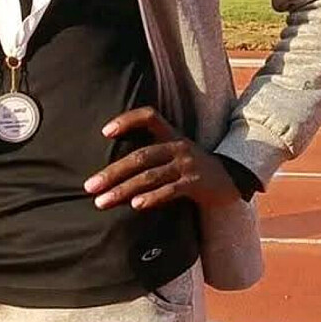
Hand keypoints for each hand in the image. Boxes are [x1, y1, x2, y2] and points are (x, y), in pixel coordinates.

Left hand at [84, 106, 240, 211]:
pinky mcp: (195, 184)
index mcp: (172, 134)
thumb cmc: (192, 168)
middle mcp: (178, 146)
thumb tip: (114, 166)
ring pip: (150, 176)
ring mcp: (187, 165)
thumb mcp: (176, 152)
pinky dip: (151, 198)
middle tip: (90, 186)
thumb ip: (152, 153)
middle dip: (112, 172)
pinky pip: (169, 191)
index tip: (104, 132)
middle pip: (140, 156)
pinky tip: (135, 205)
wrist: (230, 181)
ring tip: (102, 202)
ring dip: (123, 190)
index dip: (127, 120)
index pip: (149, 116)